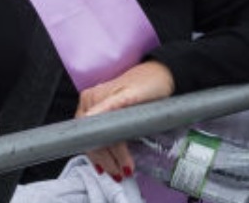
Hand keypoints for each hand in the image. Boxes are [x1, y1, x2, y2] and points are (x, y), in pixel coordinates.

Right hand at [75, 60, 174, 182]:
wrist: (160, 73)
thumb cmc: (149, 82)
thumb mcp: (132, 94)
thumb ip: (111, 105)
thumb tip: (88, 118)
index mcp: (92, 99)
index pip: (94, 134)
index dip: (106, 153)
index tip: (120, 166)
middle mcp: (89, 105)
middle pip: (93, 139)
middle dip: (107, 160)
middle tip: (121, 174)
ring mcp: (95, 110)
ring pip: (94, 140)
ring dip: (105, 159)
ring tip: (117, 172)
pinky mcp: (103, 114)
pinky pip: (98, 137)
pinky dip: (103, 151)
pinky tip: (105, 163)